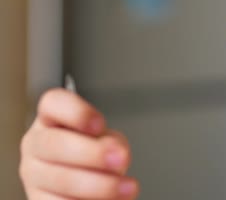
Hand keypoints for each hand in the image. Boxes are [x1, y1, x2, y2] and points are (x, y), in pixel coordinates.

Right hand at [19, 88, 139, 198]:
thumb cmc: (96, 154)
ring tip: (127, 187)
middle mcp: (36, 144)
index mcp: (51, 118)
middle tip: (121, 159)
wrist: (87, 185)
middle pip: (54, 144)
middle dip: (92, 153)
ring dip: (99, 185)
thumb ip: (111, 142)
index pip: (53, 103)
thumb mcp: (108, 139)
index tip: (100, 124)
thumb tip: (117, 155)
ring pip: (60, 180)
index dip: (77, 112)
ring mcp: (33, 175)